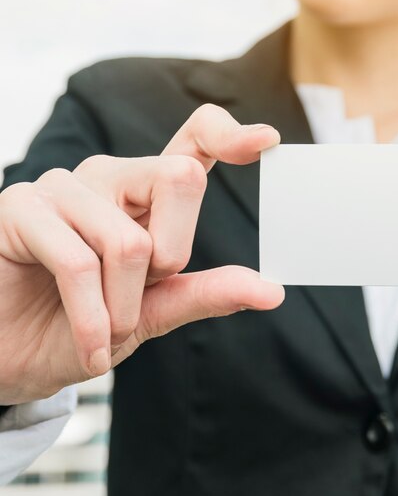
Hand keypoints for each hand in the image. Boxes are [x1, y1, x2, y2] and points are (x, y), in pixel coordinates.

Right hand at [0, 104, 283, 404]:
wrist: (13, 360)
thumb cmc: (82, 326)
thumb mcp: (154, 312)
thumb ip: (207, 292)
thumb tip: (273, 292)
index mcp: (146, 193)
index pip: (194, 140)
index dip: (230, 135)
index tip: (266, 140)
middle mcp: (110, 177)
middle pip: (181, 178)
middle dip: (171, 256)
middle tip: (137, 297)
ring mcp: (63, 186)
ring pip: (131, 240)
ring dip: (124, 306)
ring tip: (104, 328)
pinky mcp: (20, 207)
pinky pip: (79, 262)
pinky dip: (92, 318)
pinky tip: (87, 343)